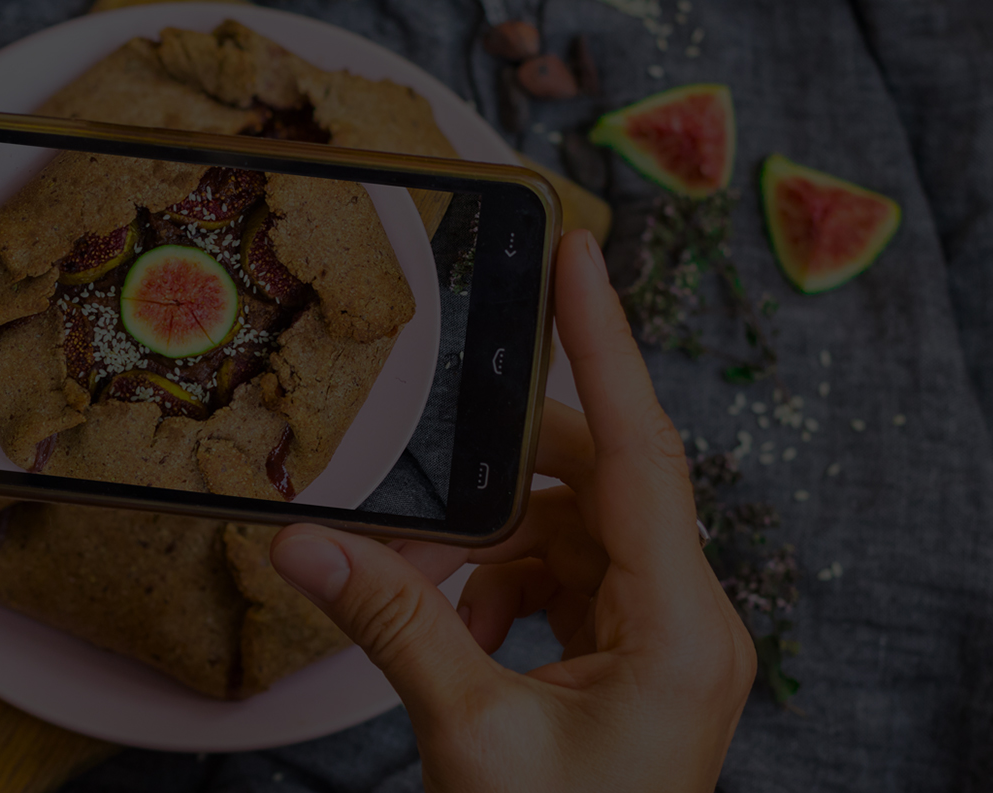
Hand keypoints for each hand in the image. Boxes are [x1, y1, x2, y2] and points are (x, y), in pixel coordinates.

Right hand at [270, 229, 753, 789]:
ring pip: (572, 534)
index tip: (582, 257)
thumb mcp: (468, 736)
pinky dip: (500, 589)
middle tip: (429, 475)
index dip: (607, 346)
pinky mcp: (629, 664)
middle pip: (599, 486)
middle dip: (504, 478)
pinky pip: (564, 581)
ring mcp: (662, 645)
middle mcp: (687, 624)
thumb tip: (305, 541)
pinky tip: (456, 630)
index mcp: (678, 630)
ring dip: (490, 549)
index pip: (642, 452)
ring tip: (425, 591)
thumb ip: (391, 625)